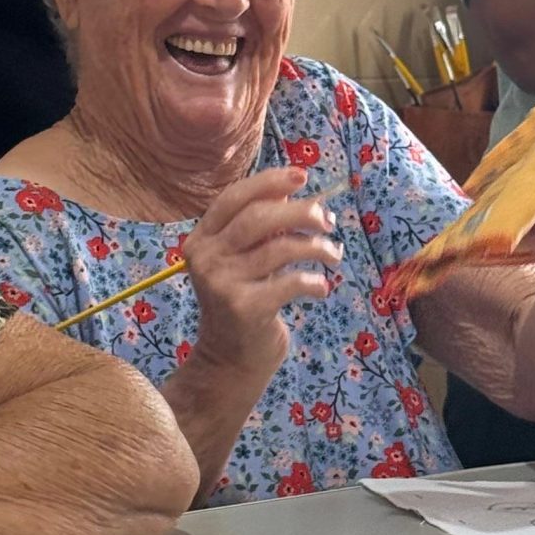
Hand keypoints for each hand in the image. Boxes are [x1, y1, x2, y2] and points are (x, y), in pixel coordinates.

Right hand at [183, 167, 343, 377]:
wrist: (231, 359)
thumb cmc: (245, 301)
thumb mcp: (244, 260)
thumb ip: (261, 229)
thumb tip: (299, 193)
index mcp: (201, 239)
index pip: (233, 197)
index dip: (269, 182)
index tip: (302, 176)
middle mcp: (205, 257)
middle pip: (258, 217)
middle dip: (301, 213)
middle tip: (327, 222)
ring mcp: (222, 282)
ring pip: (280, 248)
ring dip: (316, 248)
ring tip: (333, 255)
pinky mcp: (244, 307)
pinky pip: (290, 282)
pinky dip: (313, 281)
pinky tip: (321, 288)